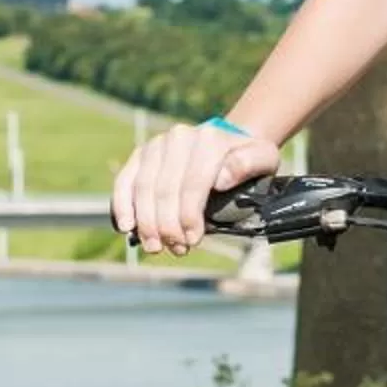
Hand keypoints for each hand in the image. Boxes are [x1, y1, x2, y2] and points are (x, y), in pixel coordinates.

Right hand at [111, 122, 281, 255]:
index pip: (193, 182)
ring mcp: (156, 145)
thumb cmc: (246, 159)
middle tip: (176, 249)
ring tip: (156, 246)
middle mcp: (178, 138)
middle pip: (165, 189)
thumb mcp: (263, 159)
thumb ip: (250, 164)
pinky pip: (125, 181)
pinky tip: (126, 227)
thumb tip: (220, 179)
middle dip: (168, 225)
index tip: (193, 240)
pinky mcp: (140, 155)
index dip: (189, 215)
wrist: (228, 144)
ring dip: (146, 222)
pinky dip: (122, 205)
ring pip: (143, 188)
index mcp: (208, 139)